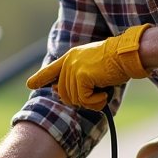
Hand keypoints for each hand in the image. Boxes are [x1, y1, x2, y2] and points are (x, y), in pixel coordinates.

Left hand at [26, 24, 149, 108]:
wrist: (127, 54)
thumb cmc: (116, 62)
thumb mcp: (93, 68)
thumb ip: (78, 77)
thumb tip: (61, 93)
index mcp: (71, 57)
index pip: (51, 70)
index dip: (40, 78)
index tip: (30, 85)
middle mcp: (69, 62)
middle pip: (64, 93)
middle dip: (80, 100)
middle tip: (96, 97)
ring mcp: (74, 68)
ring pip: (74, 99)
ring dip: (90, 102)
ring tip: (102, 94)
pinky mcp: (81, 76)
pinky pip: (84, 100)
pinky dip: (95, 102)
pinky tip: (104, 95)